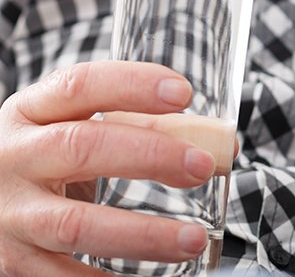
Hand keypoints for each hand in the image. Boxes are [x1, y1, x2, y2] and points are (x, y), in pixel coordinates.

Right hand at [0, 61, 216, 274]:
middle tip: (202, 166)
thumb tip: (223, 143)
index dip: (132, 85)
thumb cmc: (51, 152)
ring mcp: (9, 213)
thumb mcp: (77, 124)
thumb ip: (144, 125)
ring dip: (142, 234)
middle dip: (149, 155)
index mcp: (32, 109)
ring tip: (194, 239)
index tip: (183, 93)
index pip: (80, 85)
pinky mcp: (10, 261)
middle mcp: (14, 156)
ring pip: (74, 224)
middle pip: (81, 147)